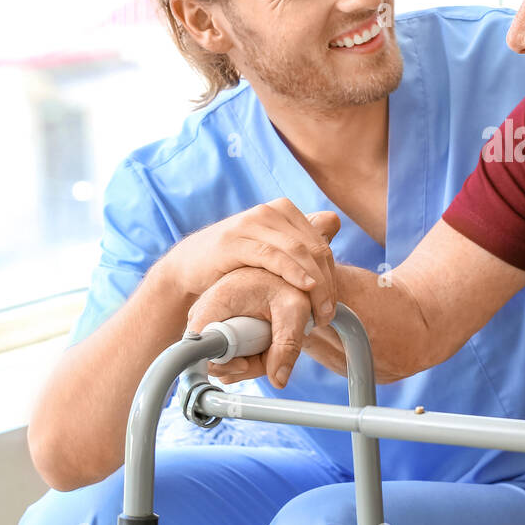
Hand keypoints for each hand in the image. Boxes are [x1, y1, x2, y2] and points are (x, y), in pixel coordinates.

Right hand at [159, 199, 340, 329]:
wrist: (188, 267)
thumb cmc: (235, 262)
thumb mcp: (271, 249)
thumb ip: (301, 237)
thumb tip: (335, 221)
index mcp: (284, 210)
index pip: (322, 242)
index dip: (332, 273)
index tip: (332, 304)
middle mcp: (270, 211)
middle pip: (314, 247)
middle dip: (327, 283)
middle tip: (328, 313)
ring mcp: (252, 222)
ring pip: (298, 251)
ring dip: (316, 284)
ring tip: (320, 311)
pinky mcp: (235, 240)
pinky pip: (273, 256)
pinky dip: (293, 273)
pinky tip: (305, 289)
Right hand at [187, 266, 325, 389]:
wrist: (281, 270)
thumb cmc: (286, 282)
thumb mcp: (294, 310)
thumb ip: (287, 346)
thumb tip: (278, 381)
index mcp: (216, 302)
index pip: (199, 347)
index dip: (222, 363)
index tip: (246, 363)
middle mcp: (204, 311)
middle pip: (211, 359)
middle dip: (244, 364)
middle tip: (270, 349)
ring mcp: (206, 320)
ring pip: (219, 361)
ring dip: (248, 361)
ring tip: (269, 340)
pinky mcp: (213, 328)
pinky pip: (224, 354)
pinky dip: (245, 356)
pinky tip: (261, 341)